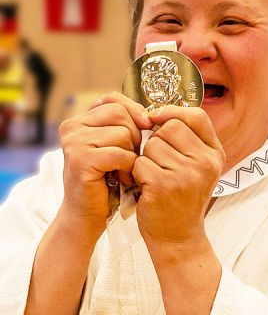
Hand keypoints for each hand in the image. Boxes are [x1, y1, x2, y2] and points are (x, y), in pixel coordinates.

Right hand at [59, 92, 152, 231]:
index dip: (133, 108)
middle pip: (120, 114)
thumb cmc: (105, 180)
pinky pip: (120, 153)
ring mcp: (75, 143)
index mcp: (78, 120)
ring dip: (132, 153)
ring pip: (123, 133)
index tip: (147, 124)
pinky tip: (122, 178)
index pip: (112, 99)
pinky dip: (128, 167)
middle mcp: (72, 128)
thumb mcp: (114, 146)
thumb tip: (149, 114)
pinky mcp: (82, 160)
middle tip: (130, 157)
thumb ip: (124, 125)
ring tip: (124, 169)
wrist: (86, 215)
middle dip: (135, 134)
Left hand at [132, 105, 224, 247]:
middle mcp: (205, 162)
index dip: (173, 112)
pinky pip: (140, 162)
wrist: (178, 238)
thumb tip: (158, 112)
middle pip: (170, 127)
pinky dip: (136, 173)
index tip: (156, 118)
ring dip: (146, 158)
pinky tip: (145, 186)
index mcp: (215, 154)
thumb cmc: (182, 198)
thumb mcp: (197, 167)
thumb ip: (187, 140)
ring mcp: (186, 174)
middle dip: (156, 140)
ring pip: (153, 144)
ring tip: (154, 176)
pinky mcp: (164, 185)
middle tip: (158, 162)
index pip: (197, 116)